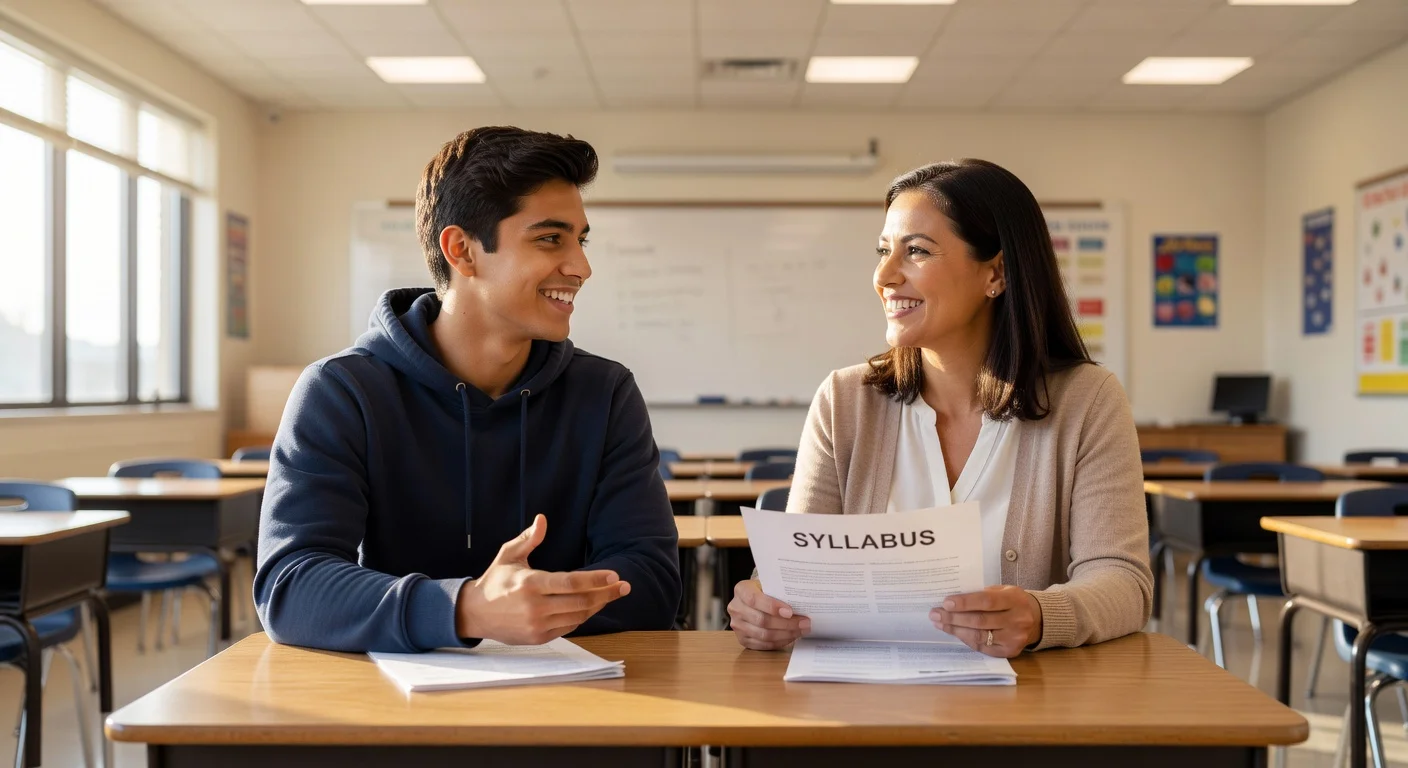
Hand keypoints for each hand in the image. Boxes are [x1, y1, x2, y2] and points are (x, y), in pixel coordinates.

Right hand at [456, 514, 629, 644]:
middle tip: (624, 586)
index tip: (615, 575)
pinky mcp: (538, 638)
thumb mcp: (508, 555)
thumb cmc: (495, 580)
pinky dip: (583, 616)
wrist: (474, 613)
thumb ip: (528, 538)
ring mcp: (537, 625)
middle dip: (607, 594)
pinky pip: (569, 627)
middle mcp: (535, 607)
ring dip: (598, 605)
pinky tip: (591, 606)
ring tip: (611, 595)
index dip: (596, 580)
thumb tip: (542, 519)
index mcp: (530, 583)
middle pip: (581, 601)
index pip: (571, 582)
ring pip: (578, 616)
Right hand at [728, 579, 809, 650]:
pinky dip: (779, 642)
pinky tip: (791, 637)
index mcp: (741, 590)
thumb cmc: (765, 590)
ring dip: (786, 634)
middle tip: (804, 623)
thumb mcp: (770, 584)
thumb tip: (801, 602)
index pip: (754, 599)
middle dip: (786, 624)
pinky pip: (763, 645)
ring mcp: (737, 625)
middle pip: (761, 620)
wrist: (753, 600)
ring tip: (801, 630)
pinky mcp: (742, 639)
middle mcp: (735, 608)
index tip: (790, 612)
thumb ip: (780, 591)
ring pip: (763, 635)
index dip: (772, 606)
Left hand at [930, 585, 1042, 658]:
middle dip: (954, 618)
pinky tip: (955, 632)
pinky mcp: (1010, 651)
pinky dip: (966, 639)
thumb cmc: (1012, 601)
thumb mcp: (1003, 590)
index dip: (965, 603)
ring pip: (979, 636)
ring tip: (940, 623)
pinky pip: (983, 647)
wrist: (1037, 619)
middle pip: (980, 621)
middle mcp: (1017, 620)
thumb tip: (952, 601)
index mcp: (1015, 600)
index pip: (986, 602)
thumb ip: (982, 594)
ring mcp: (1015, 638)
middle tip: (935, 614)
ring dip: (956, 630)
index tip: (946, 602)